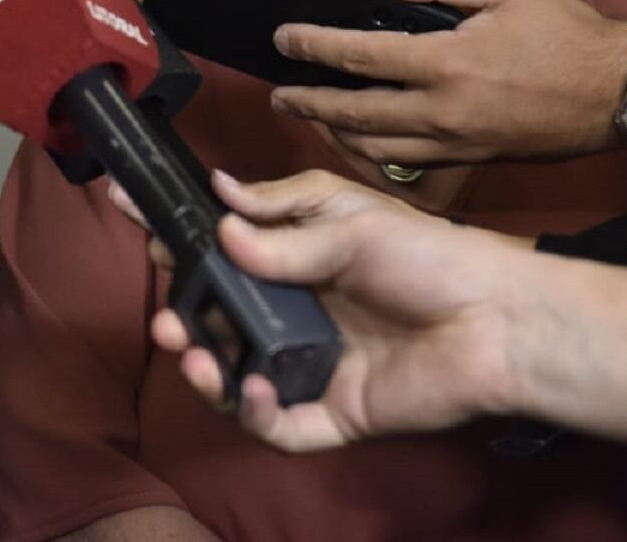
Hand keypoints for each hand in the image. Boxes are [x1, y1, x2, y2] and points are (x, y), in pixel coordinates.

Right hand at [147, 169, 531, 451]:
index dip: (177, 236)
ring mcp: (311, 365)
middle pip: (218, 319)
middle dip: (180, 314)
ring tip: (190, 351)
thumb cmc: (430, 256)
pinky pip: (280, 424)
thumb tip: (217, 203)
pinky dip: (257, 412)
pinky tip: (257, 388)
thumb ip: (277, 225)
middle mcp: (296, 313)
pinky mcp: (333, 412)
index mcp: (296, 260)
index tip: (128, 210)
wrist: (498, 319)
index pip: (222, 248)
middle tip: (164, 311)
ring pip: (236, 376)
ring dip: (204, 365)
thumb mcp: (348, 219)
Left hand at [269, 0, 626, 166]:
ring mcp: (456, 142)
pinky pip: (407, 163)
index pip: (359, 55)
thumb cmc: (564, 31)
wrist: (619, 91)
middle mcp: (443, 111)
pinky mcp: (471, 160)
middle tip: (278, 93)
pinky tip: (359, 141)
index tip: (282, 39)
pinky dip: (372, 154)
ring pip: (375, 147)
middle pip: (355, 113)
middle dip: (309, 102)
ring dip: (333, 133)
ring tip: (308, 116)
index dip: (314, 47)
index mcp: (446, 62)